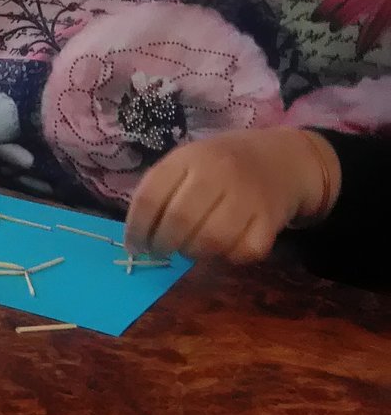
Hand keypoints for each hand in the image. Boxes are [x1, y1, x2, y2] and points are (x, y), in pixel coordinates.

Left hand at [124, 128, 338, 262]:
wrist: (281, 159)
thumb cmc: (219, 164)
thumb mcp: (185, 162)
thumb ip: (160, 191)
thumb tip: (137, 237)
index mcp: (188, 157)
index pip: (150, 197)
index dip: (136, 228)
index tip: (134, 246)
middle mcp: (218, 173)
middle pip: (179, 220)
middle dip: (163, 244)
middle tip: (161, 250)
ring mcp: (248, 196)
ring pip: (211, 240)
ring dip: (193, 252)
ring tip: (190, 247)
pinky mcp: (272, 219)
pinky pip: (244, 251)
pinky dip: (229, 257)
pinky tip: (223, 247)